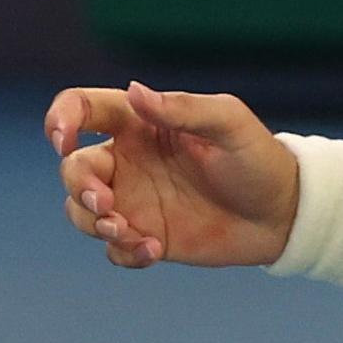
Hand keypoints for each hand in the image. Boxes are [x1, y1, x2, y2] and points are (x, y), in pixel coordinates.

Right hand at [44, 81, 298, 270]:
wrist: (283, 214)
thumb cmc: (258, 158)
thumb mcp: (229, 123)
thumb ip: (183, 109)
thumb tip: (135, 90)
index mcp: (140, 123)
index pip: (82, 108)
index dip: (59, 118)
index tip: (63, 140)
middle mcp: (128, 160)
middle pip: (73, 168)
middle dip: (80, 187)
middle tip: (108, 206)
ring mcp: (134, 200)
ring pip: (81, 211)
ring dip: (94, 224)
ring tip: (129, 233)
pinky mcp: (145, 235)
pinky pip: (112, 249)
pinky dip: (123, 252)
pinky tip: (155, 250)